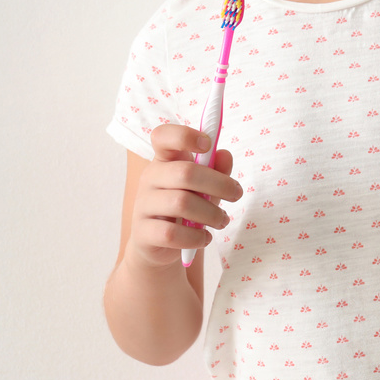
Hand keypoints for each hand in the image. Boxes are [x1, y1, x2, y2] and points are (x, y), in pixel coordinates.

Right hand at [124, 123, 243, 270]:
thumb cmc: (186, 208)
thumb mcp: (204, 187)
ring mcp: (143, 205)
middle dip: (219, 184)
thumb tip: (225, 155)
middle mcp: (149, 179)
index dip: (185, 135)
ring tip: (222, 220)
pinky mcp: (143, 233)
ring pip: (181, 203)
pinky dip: (195, 237)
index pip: (163, 137)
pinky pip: (172, 233)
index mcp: (164, 161)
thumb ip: (216, 170)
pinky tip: (205, 238)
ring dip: (211, 213)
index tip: (208, 144)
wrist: (160, 244)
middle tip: (236, 194)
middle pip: (184, 172)